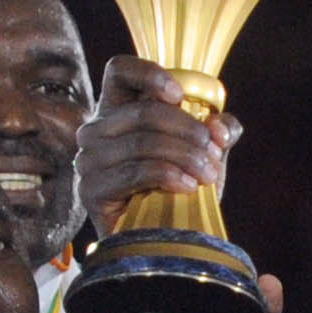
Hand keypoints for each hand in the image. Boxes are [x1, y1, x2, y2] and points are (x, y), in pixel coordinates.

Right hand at [76, 55, 241, 239]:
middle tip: (213, 149)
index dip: (149, 74)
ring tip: (209, 174)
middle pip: (142, 111)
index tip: (180, 95)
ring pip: (143, 142)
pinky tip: (189, 186)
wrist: (160, 241)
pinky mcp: (91, 190)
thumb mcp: (202, 154)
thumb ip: (215, 133)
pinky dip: (169, 176)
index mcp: (117, 110)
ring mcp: (88, 160)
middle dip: (188, 129)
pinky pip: (136, 172)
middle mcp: (95, 131)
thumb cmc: (177, 191)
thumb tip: (223, 125)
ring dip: (185, 156)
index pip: (119, 71)